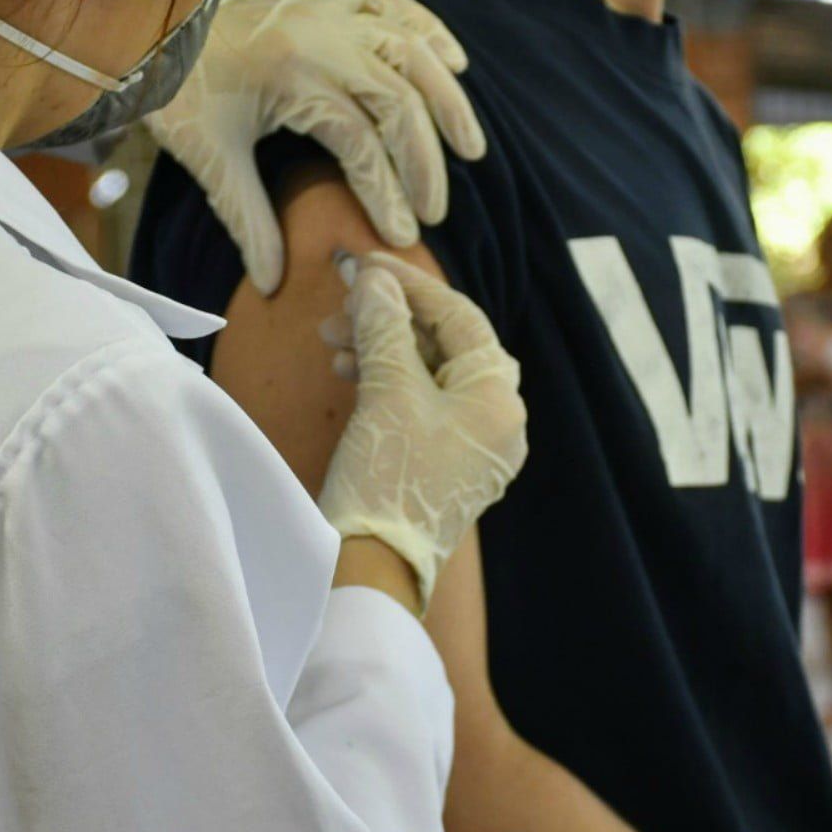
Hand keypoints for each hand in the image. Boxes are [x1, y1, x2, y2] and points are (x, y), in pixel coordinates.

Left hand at [146, 0, 486, 295]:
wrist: (152, 27)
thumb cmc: (179, 94)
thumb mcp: (210, 159)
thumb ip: (248, 221)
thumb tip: (272, 285)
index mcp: (293, 74)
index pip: (361, 141)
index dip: (386, 194)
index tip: (400, 238)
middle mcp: (322, 35)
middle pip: (400, 100)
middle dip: (425, 162)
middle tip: (436, 212)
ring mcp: (330, 10)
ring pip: (412, 50)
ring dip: (447, 101)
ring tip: (470, 150)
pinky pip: (395, 4)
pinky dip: (430, 30)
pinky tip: (455, 64)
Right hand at [318, 254, 525, 611]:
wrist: (373, 567)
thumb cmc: (388, 477)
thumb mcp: (386, 390)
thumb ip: (383, 327)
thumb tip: (374, 281)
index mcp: (499, 398)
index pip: (461, 318)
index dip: (410, 284)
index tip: (363, 265)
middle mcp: (499, 422)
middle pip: (447, 345)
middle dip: (390, 319)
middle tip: (341, 305)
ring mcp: (475, 447)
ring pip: (430, 375)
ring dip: (381, 349)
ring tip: (331, 342)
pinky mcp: (447, 466)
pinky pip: (423, 406)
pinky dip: (388, 383)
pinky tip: (348, 373)